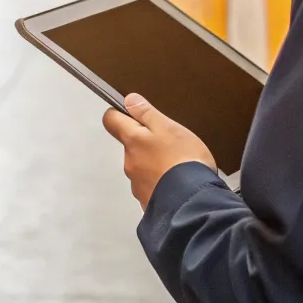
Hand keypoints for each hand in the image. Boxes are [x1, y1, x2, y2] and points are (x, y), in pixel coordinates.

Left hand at [103, 94, 217, 208]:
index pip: (111, 121)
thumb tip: (129, 100)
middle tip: (168, 143)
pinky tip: (177, 183)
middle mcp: (129, 162)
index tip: (130, 112)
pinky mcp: (147, 202)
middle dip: (144, 143)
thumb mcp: (168, 128)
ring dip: (153, 165)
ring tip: (177, 165)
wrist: (192, 202)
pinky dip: (160, 183)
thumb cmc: (183, 160)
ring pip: (141, 167)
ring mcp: (137, 184)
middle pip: (130, 146)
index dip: (118, 114)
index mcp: (132, 141)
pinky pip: (151, 187)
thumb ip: (147, 113)